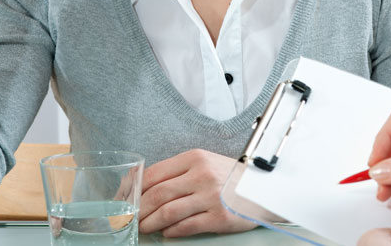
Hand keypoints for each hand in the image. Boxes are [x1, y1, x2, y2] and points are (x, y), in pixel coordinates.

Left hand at [138, 149, 255, 236]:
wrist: (264, 189)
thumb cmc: (230, 177)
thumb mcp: (204, 164)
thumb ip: (177, 172)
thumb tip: (142, 183)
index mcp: (195, 158)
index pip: (155, 173)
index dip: (135, 189)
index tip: (125, 199)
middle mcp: (202, 175)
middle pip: (157, 194)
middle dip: (138, 210)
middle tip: (130, 218)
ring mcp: (211, 197)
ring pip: (168, 212)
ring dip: (150, 223)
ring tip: (144, 227)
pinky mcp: (219, 217)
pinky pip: (185, 226)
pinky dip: (171, 231)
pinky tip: (166, 232)